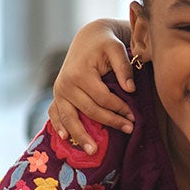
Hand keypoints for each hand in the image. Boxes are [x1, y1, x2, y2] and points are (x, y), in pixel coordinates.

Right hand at [48, 19, 134, 151]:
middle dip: (110, 122)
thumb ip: (124, 67)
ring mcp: (58, 91)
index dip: (120, 109)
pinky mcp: (57, 95)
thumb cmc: (105, 44)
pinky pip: (55, 114)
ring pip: (69, 118)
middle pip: (89, 111)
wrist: (88, 38)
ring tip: (93, 151)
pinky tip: (66, 139)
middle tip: (129, 130)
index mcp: (80, 74)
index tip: (134, 117)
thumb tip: (130, 90)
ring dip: (81, 135)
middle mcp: (65, 84)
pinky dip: (59, 126)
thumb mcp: (117, 49)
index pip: (103, 99)